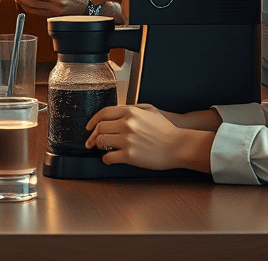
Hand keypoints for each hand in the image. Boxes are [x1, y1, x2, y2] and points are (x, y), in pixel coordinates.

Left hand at [85, 104, 213, 171]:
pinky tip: (108, 159)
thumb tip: (118, 112)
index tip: (89, 126)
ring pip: (101, 141)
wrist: (178, 145)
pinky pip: (108, 157)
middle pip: (100, 127)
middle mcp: (126, 124)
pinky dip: (105, 159)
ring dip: (98, 146)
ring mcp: (127, 140)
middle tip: (91, 141)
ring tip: (100, 149)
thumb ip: (132, 109)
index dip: (93, 120)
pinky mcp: (129, 156)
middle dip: (93, 135)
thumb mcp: (150, 110)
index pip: (104, 113)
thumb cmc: (166, 129)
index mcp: (130, 112)